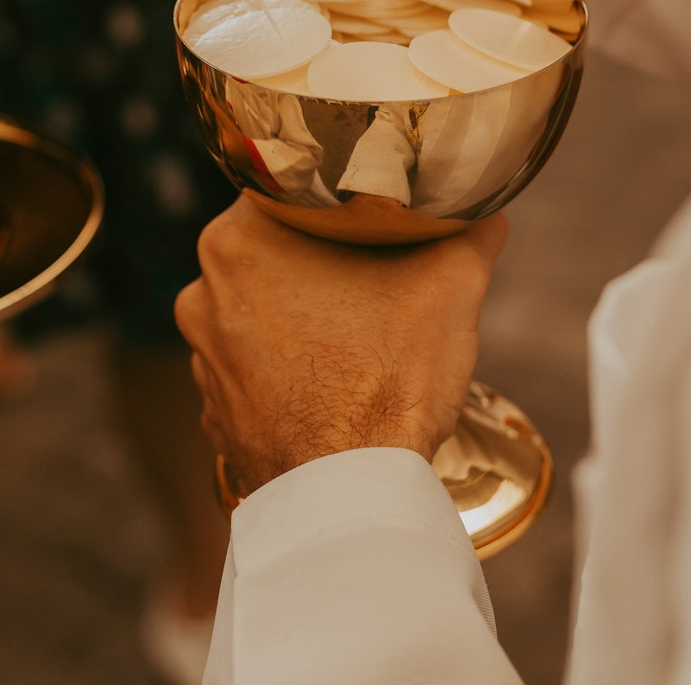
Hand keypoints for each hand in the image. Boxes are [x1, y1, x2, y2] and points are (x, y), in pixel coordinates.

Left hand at [175, 196, 506, 495]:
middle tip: (378, 273)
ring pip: (264, 312)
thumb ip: (468, 230)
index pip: (287, 192)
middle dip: (323, 261)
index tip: (372, 217)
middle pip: (275, 253)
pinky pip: (257, 370)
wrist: (354, 498)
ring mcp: (202, 358)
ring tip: (362, 333)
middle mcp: (202, 293)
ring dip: (304, 317)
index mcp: (237, 241)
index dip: (337, 202)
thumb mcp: (450, 284)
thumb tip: (489, 207)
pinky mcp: (216, 412)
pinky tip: (338, 380)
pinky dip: (291, 372)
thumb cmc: (391, 381)